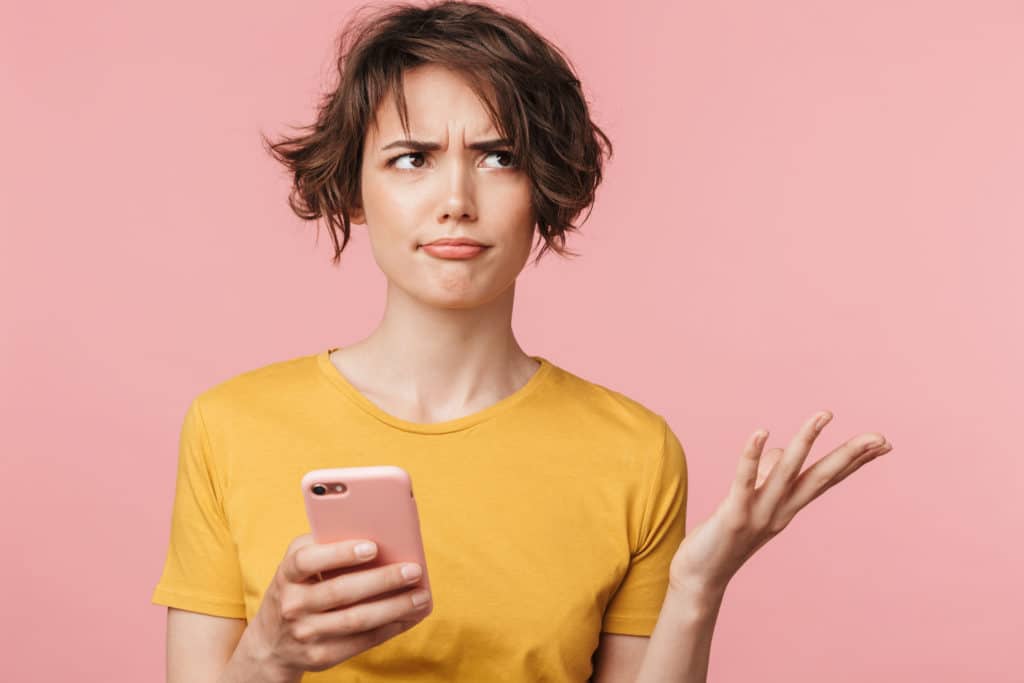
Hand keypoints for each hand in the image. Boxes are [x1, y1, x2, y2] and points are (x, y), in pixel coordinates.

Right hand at [245, 534, 432, 679]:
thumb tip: (378, 535)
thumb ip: (326, 546)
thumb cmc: (299, 587)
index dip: (340, 553)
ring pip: (356, 620)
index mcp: (287, 574)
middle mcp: (292, 604)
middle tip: (414, 570)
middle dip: (382, 580)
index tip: (373, 547)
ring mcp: (305, 633)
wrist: (272, 641)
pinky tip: (409, 616)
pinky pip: (361, 642)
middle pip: (341, 592)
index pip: (308, 560)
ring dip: (394, 607)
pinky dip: (389, 628)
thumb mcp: (300, 564)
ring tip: (421, 596)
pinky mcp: (321, 656)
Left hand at [668, 411, 892, 597]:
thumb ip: (765, 476)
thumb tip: (777, 447)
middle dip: (849, 455)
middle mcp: (780, 511)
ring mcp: (759, 515)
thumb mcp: (749, 503)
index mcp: (787, 508)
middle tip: (880, 435)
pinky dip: (752, 456)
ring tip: (824, 414)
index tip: (883, 442)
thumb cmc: (723, 539)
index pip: (827, 479)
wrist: (700, 580)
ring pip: (787, 472)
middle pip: (820, 477)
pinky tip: (761, 431)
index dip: (854, 461)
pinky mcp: (733, 517)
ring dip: (805, 441)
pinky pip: (744, 481)